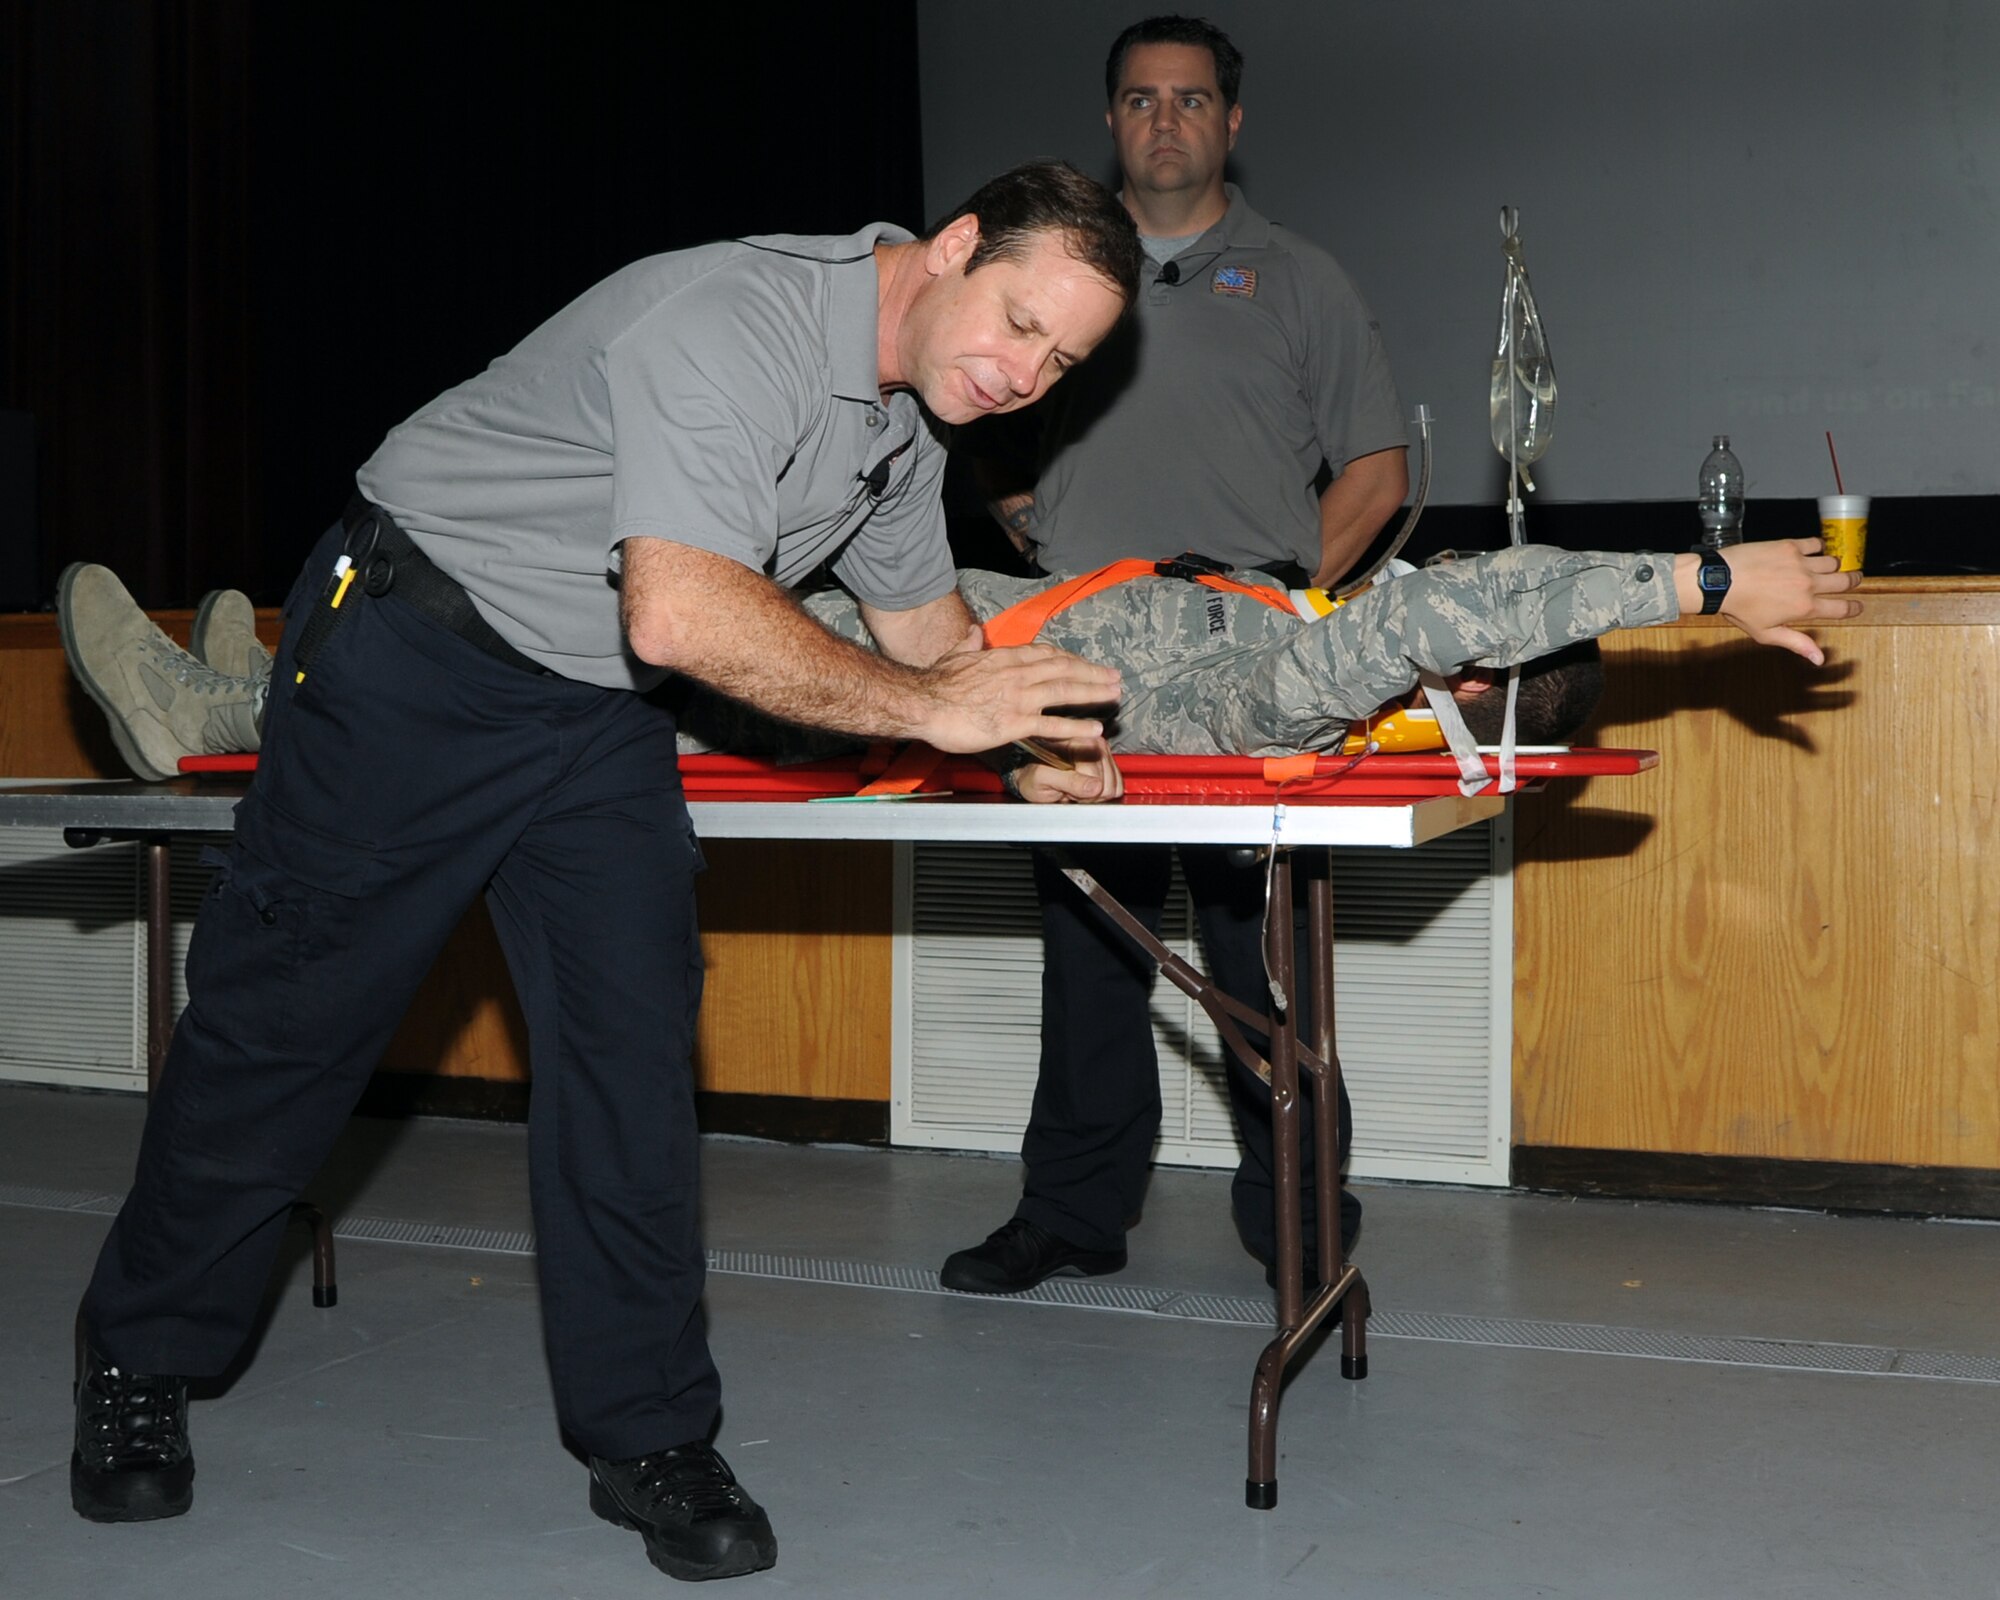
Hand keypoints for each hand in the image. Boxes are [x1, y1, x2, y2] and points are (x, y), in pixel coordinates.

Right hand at [914, 627, 1120, 752]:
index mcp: (1005, 657)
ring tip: (1114, 695)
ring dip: (1093, 692)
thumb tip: (974, 631)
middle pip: (1064, 669)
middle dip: (1092, 673)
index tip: (1086, 664)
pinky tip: (1095, 730)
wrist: (923, 703)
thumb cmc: (935, 683)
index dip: (1071, 660)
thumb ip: (969, 643)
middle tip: (1114, 677)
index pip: (1047, 654)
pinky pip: (1052, 725)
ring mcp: (1018, 698)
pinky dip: (1076, 727)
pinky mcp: (1014, 723)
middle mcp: (1018, 674)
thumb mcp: (955, 655)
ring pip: (1064, 692)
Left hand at [1012, 735, 1123, 804]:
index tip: (1068, 791)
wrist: (1031, 773)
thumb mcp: (1042, 779)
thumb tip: (1095, 787)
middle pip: (1107, 780)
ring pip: (1114, 784)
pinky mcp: (1108, 761)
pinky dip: (1103, 792)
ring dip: (1096, 792)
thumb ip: (1068, 782)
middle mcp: (1091, 741)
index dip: (1083, 789)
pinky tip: (1086, 787)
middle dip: (1090, 792)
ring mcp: (1102, 750)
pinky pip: (1117, 785)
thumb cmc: (1033, 775)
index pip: (1095, 773)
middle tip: (1070, 790)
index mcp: (1074, 740)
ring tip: (1076, 788)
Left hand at [1679, 539, 1861, 664]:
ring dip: (1834, 566)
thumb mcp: (1766, 633)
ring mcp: (1801, 563)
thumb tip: (1820, 659)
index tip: (1858, 606)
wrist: (1720, 580)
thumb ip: (1796, 643)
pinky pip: (1815, 543)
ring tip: (1830, 568)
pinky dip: (1818, 547)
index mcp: (1805, 608)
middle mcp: (1808, 584)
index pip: (1841, 609)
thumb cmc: (1739, 609)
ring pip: (1833, 562)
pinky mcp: (1790, 546)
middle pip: (1845, 581)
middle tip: (1855, 580)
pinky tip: (1814, 550)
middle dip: (1854, 581)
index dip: (1854, 608)